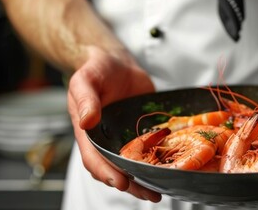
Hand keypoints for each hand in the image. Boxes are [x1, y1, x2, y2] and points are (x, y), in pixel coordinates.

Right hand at [66, 46, 159, 201]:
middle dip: (132, 185)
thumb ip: (86, 100)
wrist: (116, 63)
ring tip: (161, 191)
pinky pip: (149, 152)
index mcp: (88, 134)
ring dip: (145, 180)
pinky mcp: (142, 133)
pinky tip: (171, 169)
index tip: (120, 182)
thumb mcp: (85, 80)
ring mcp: (124, 139)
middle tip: (150, 194)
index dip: (106, 173)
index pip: (94, 159)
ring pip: (133, 166)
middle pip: (116, 170)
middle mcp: (107, 141)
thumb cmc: (96, 71)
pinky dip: (158, 162)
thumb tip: (87, 121)